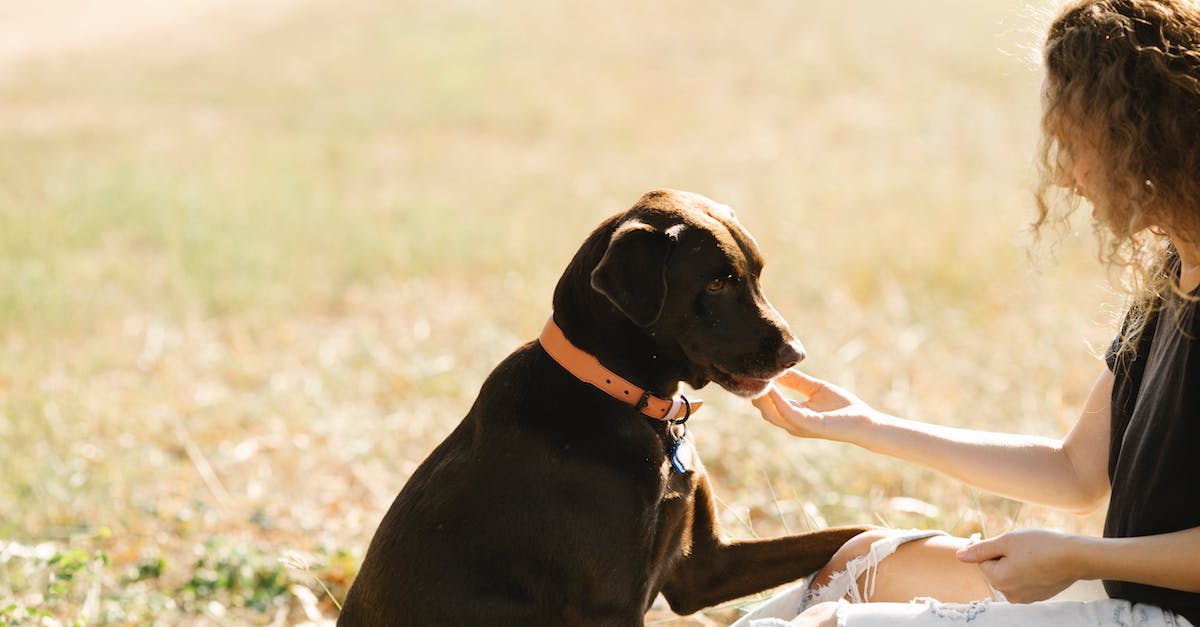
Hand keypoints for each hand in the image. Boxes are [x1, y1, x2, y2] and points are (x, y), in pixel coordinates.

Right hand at [751, 370, 877, 440]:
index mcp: (794, 415)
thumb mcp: (815, 388)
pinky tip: (772, 387)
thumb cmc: (843, 407)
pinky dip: (777, 400)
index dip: (758, 390)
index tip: (750, 373)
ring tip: (757, 379)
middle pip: (764, 411)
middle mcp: (793, 423)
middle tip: (746, 375)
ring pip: (771, 414)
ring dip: (763, 397)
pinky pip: (788, 412)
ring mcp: (800, 426)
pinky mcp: (810, 425)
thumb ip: (796, 381)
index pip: (768, 404)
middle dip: (755, 394)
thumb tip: (779, 369)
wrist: (865, 421)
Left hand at [956, 529, 1082, 602]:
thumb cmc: (1041, 546)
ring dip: (1016, 563)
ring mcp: (1025, 598)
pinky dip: (1028, 570)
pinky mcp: (1038, 597)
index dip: (993, 547)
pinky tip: (1041, 563)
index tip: (1008, 541)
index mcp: (998, 581)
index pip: (982, 561)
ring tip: (1034, 555)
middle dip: (1004, 556)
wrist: (1076, 557)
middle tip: (1024, 548)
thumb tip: (960, 556)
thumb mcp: (1007, 541)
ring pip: (1010, 574)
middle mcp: (1009, 595)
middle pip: (995, 569)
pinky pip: (1024, 580)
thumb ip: (981, 549)